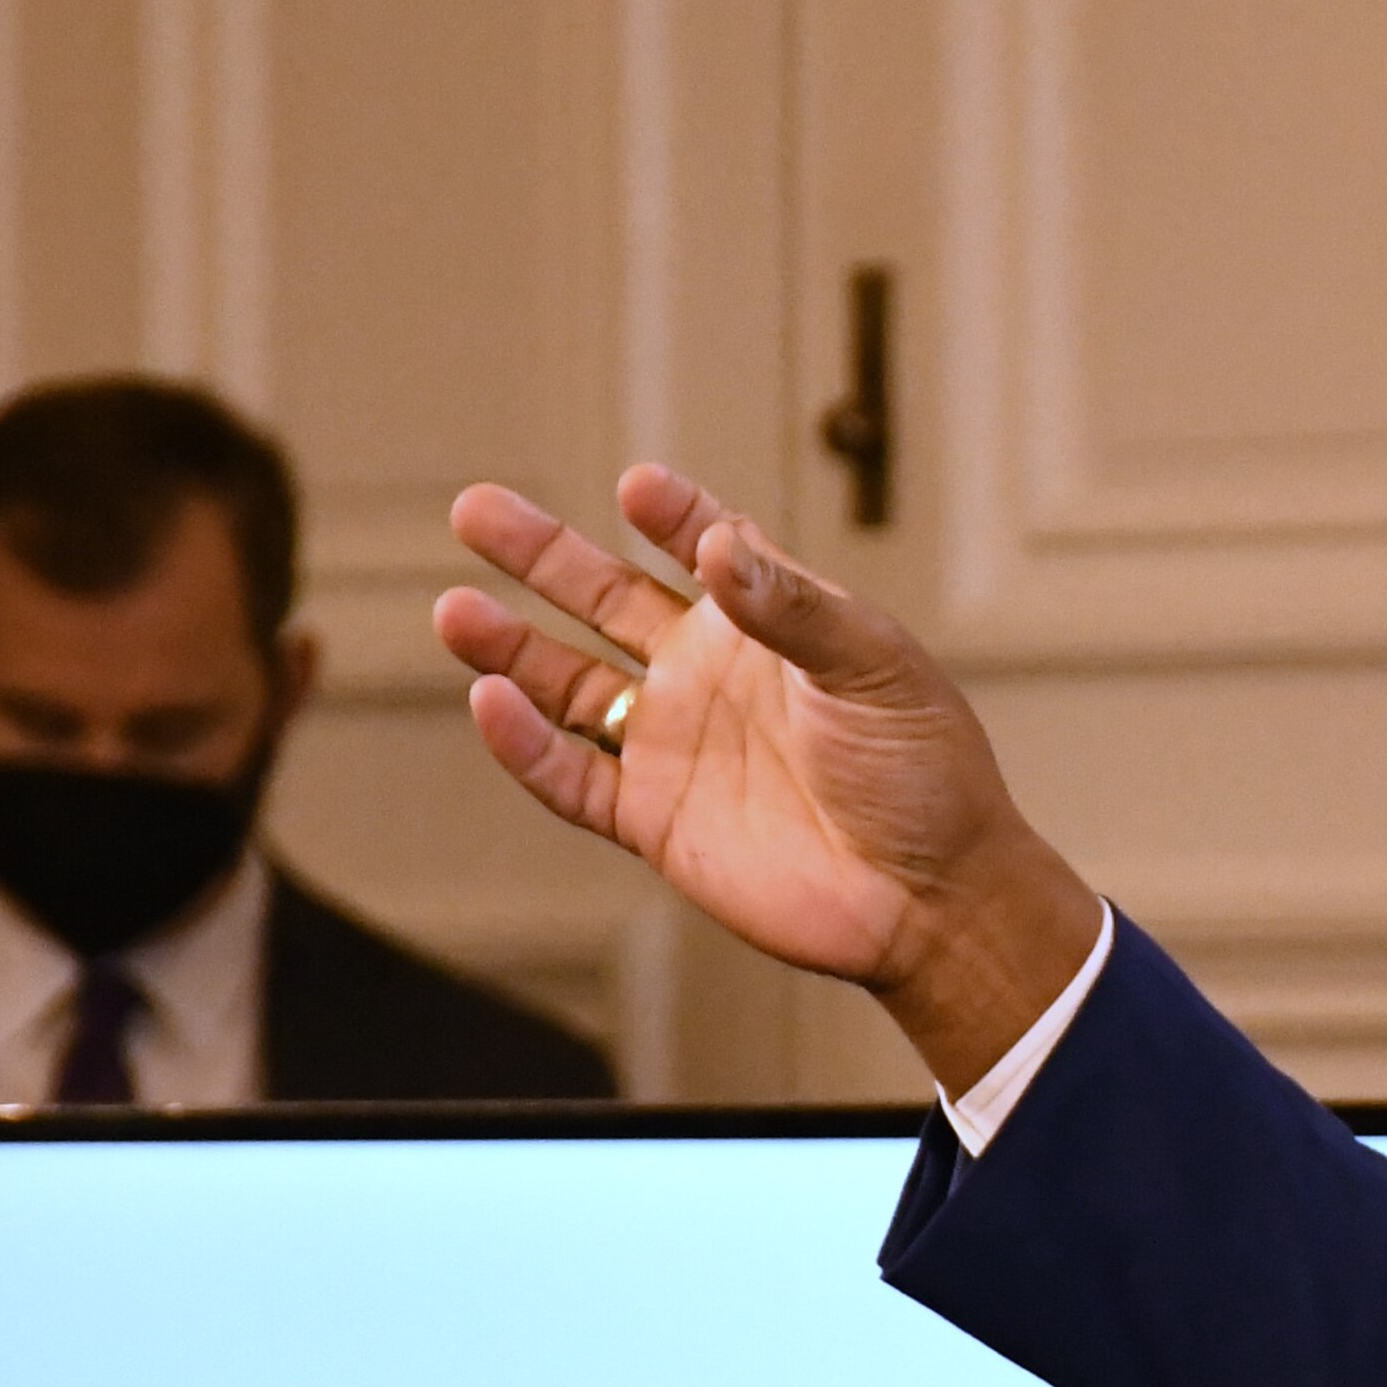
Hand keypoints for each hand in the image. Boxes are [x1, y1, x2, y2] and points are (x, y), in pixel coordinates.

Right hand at [435, 467, 1103, 1086]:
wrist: (931, 899)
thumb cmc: (926, 775)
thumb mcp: (875, 670)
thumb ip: (793, 607)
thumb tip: (715, 544)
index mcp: (771, 626)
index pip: (708, 546)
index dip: (673, 513)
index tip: (641, 487)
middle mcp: (710, 676)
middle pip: (604, 600)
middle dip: (541, 556)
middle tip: (474, 508)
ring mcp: (676, 746)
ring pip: (568, 685)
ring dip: (510, 650)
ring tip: (454, 610)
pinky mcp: (653, 819)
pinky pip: (570, 776)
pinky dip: (526, 745)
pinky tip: (490, 703)